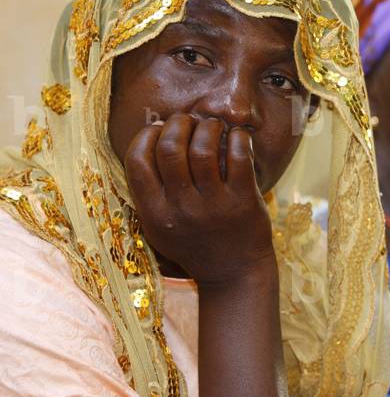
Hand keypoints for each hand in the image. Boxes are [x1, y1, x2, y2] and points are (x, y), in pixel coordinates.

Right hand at [124, 112, 274, 285]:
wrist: (235, 274)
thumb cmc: (195, 244)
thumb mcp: (159, 227)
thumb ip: (150, 191)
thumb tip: (154, 134)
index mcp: (154, 213)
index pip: (137, 160)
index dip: (146, 135)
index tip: (159, 129)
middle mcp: (181, 209)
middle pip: (170, 148)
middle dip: (178, 124)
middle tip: (188, 122)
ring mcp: (214, 205)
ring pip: (204, 148)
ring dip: (208, 127)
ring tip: (212, 126)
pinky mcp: (244, 201)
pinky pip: (239, 156)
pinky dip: (238, 138)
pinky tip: (237, 137)